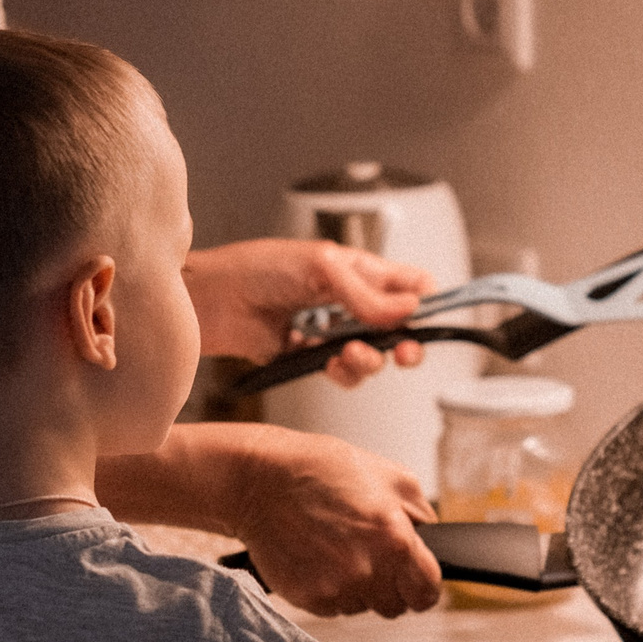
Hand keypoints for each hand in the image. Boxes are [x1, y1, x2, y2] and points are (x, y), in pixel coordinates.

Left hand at [182, 239, 433, 386]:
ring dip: (369, 360)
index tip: (432, 317)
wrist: (211, 301)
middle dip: (408, 342)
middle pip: (399, 327)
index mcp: (358, 270)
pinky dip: (343, 373)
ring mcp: (331, 331)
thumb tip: (410, 308)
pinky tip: (328, 363)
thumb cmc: (257, 268)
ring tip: (348, 353)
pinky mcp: (311, 358)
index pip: (409, 284)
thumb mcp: (320, 268)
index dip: (427, 301)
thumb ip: (366, 294)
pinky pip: (343, 373)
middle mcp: (349, 301)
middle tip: (406, 352)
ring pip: (374, 355)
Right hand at [228, 424, 440, 616]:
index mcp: (395, 540)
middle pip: (395, 606)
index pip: (427, 594)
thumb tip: (429, 540)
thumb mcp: (389, 475)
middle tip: (369, 554)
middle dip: (389, 585)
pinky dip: (329, 589)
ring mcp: (336, 588)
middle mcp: (368, 571)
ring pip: (362, 607)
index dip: (423, 586)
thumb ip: (420, 513)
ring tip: (337, 548)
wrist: (260, 481)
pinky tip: (318, 557)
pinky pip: (333, 608)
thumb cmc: (321, 470)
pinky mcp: (308, 598)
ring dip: (357, 587)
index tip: (416, 581)